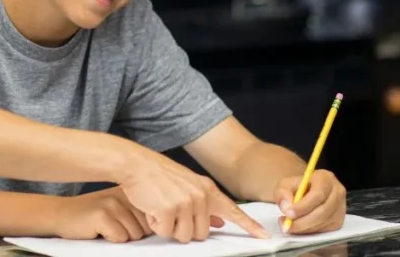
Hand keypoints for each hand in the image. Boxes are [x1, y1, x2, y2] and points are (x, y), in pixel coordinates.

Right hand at [50, 187, 152, 242]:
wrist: (61, 214)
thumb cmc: (90, 215)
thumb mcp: (117, 208)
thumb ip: (136, 212)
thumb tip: (161, 226)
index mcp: (129, 193)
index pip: (153, 217)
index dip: (143, 228)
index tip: (126, 224)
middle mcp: (122, 195)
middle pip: (146, 228)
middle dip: (132, 234)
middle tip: (113, 226)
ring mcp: (112, 204)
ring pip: (135, 234)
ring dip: (121, 237)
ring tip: (105, 228)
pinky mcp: (102, 215)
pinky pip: (120, 237)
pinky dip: (110, 239)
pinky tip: (98, 230)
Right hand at [121, 151, 269, 242]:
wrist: (136, 163)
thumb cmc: (157, 174)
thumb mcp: (186, 184)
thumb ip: (204, 203)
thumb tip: (218, 222)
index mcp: (207, 189)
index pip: (233, 210)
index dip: (249, 226)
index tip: (263, 236)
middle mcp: (200, 196)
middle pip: (201, 233)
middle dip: (184, 229)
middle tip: (170, 212)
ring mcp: (186, 203)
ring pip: (184, 236)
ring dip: (169, 228)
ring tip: (161, 208)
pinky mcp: (170, 209)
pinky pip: (166, 232)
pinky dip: (156, 224)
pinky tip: (152, 208)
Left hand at [275, 170, 346, 233]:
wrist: (306, 192)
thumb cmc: (297, 187)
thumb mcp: (285, 184)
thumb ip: (282, 193)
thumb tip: (287, 207)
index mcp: (325, 178)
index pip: (318, 195)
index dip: (303, 207)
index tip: (288, 214)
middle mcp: (337, 192)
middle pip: (322, 211)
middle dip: (302, 221)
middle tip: (286, 224)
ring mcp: (340, 208)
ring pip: (323, 222)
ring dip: (304, 228)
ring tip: (288, 225)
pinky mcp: (338, 221)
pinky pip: (324, 230)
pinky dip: (309, 231)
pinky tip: (298, 227)